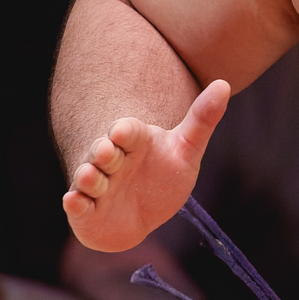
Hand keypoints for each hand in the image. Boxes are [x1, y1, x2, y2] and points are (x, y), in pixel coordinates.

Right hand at [61, 79, 229, 251]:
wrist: (141, 216)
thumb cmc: (163, 178)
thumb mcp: (186, 150)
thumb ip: (202, 120)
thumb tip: (224, 83)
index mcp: (133, 141)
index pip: (128, 131)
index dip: (125, 132)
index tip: (124, 131)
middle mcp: (110, 160)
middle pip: (103, 151)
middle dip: (103, 152)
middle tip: (106, 152)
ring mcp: (96, 185)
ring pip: (88, 176)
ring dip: (88, 176)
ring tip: (91, 175)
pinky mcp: (84, 210)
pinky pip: (76, 205)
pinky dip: (74, 203)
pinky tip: (74, 201)